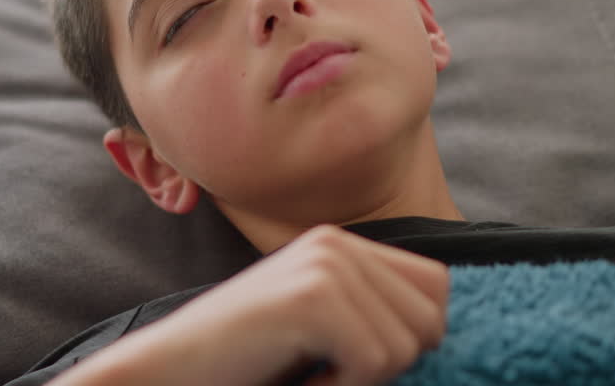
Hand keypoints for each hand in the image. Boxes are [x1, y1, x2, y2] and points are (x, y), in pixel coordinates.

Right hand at [52, 223, 448, 385]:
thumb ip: (370, 309)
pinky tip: (301, 378)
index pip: (436, 285)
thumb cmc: (245, 360)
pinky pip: (376, 362)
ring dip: (363, 380)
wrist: (172, 371)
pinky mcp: (313, 296)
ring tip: (310, 371)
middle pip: (431, 316)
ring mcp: (325, 264)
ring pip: (407, 344)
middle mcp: (336, 242)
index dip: (414, 336)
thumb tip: (442, 327)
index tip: (357, 361)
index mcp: (340, 243)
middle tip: (330, 369)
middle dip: (392, 362)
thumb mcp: (319, 324)